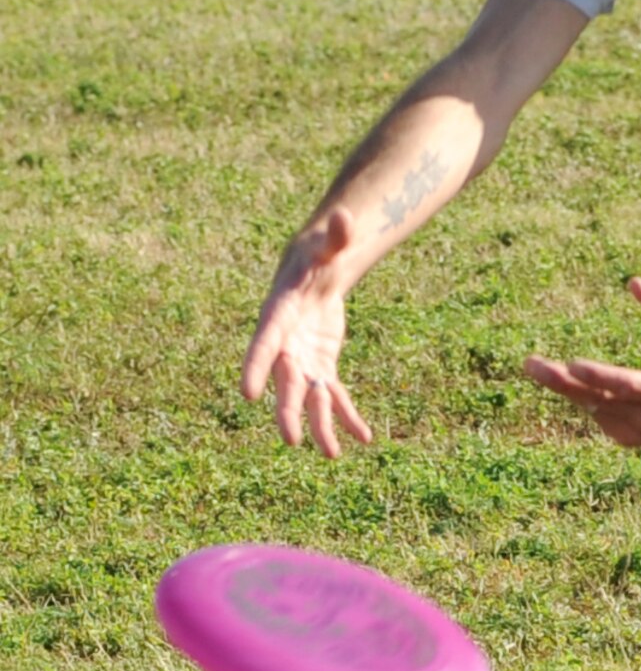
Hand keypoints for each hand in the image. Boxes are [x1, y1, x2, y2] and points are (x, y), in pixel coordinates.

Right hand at [240, 207, 372, 458]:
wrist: (313, 273)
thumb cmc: (315, 255)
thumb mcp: (325, 245)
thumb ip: (336, 236)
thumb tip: (346, 216)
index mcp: (278, 317)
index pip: (263, 346)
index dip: (254, 369)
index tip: (246, 394)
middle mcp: (286, 346)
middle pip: (285, 383)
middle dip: (287, 411)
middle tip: (290, 439)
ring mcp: (303, 360)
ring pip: (311, 399)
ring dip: (320, 426)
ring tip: (333, 454)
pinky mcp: (322, 367)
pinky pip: (334, 397)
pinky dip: (347, 416)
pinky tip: (363, 437)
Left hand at [523, 278, 640, 447]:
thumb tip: (633, 282)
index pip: (631, 386)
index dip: (601, 376)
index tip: (572, 364)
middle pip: (602, 401)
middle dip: (563, 382)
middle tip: (531, 364)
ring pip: (594, 409)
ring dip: (564, 388)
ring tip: (535, 366)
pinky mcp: (629, 440)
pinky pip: (597, 415)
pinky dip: (582, 395)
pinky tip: (570, 379)